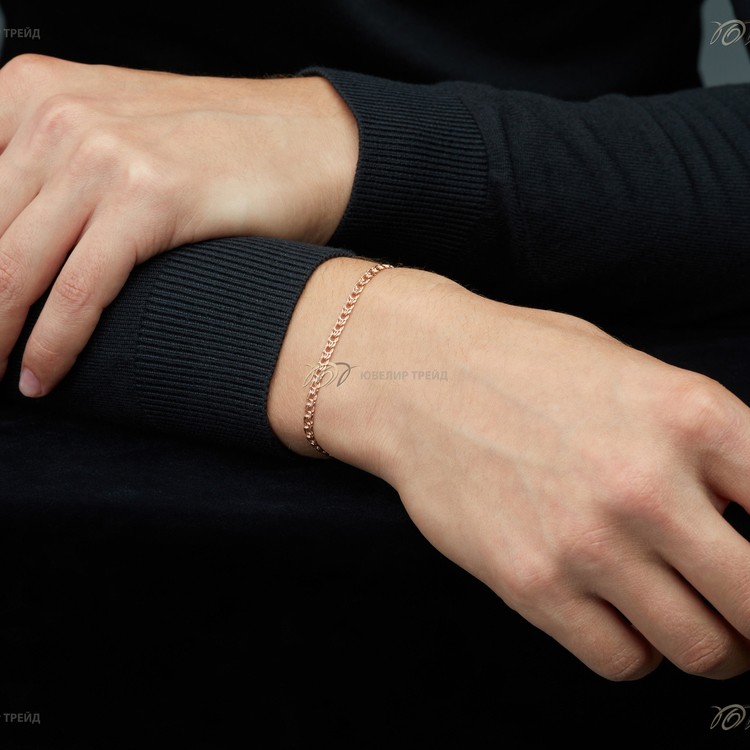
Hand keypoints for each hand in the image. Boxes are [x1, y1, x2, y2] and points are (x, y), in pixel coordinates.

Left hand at [0, 53, 356, 396]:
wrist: (309, 141)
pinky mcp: (149, 198)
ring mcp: (103, 154)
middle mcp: (58, 115)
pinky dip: (52, 344)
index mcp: (32, 91)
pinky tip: (41, 377)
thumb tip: (12, 237)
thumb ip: (48, 168)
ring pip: (13, 268)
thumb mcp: (114, 132)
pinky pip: (78, 291)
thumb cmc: (220, 148)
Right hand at [270, 258, 749, 679]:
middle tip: (741, 610)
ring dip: (708, 644)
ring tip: (685, 617)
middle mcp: (648, 484)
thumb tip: (749, 513)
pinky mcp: (531, 583)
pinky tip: (618, 615)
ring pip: (701, 650)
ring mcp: (588, 541)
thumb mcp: (633, 372)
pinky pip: (623, 660)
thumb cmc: (524, 365)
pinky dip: (636, 650)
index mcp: (690, 415)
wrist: (418, 377)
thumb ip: (705, 444)